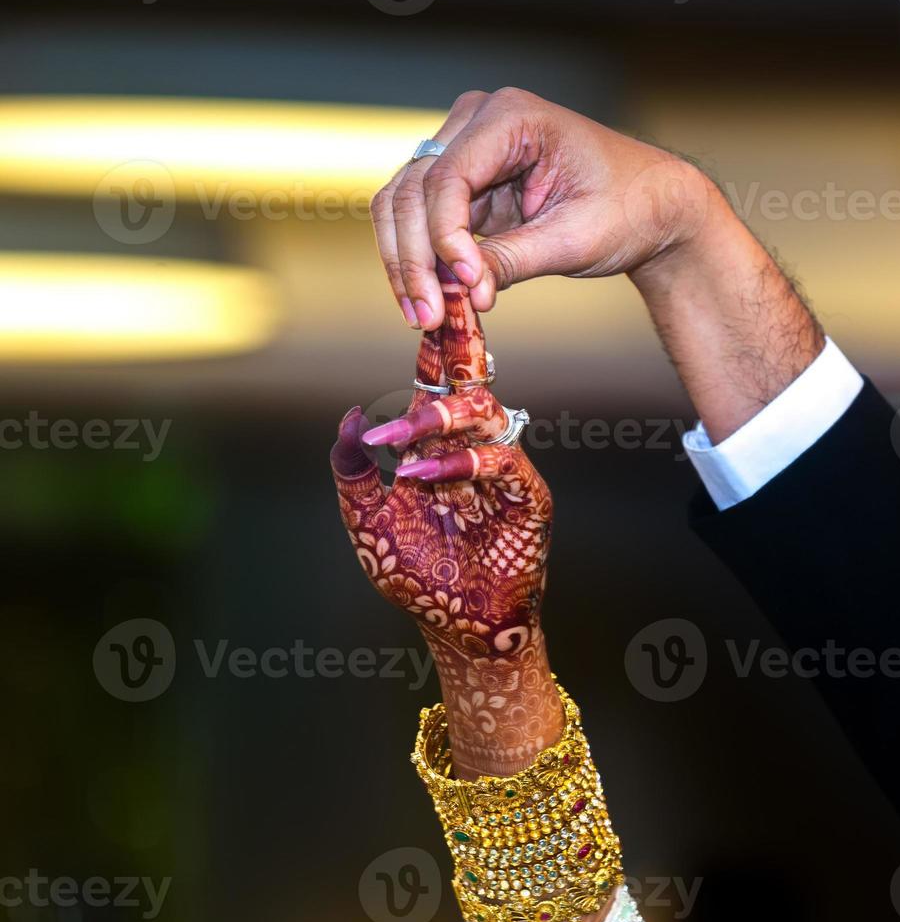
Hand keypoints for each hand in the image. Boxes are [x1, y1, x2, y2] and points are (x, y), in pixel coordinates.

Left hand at [330, 262, 562, 776]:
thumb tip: (352, 415)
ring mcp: (501, 471)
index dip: (435, 338)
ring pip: (485, 413)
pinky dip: (460, 464)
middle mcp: (472, 448)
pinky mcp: (526, 499)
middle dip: (460, 337)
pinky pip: (500, 463)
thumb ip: (354, 470)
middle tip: (448, 299)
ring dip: (440, 416)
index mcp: (437, 446)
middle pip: (470, 378)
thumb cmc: (419, 580)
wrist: (461, 632)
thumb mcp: (368, 522)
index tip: (433, 288)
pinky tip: (423, 476)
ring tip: (402, 440)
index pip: (436, 381)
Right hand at [371, 87, 712, 329]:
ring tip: (423, 316)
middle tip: (427, 314)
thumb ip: (514, 260)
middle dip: (415, 258)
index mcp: (511, 116)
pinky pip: (422, 222)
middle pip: (413, 189)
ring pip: (404, 206)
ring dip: (407, 264)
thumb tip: (465, 292)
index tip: (466, 285)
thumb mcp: (575, 238)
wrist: (651, 205)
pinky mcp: (463, 185)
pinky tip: (430, 303)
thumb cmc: (628, 206)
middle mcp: (477, 123)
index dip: (446, 236)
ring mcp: (465, 151)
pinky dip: (422, 263)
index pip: (449, 175)